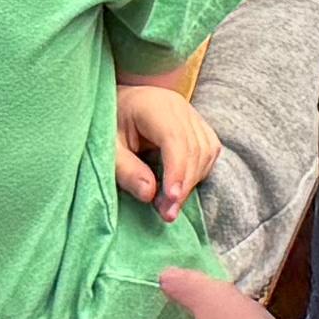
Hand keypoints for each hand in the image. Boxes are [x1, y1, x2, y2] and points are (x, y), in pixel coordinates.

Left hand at [115, 80, 217, 216]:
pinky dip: (199, 172)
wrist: (119, 104)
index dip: (176, 170)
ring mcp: (192, 114)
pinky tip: (180, 187)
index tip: (171, 200)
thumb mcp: (109, 149)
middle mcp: (179, 106)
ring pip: (206, 150)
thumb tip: (150, 195)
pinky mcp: (198, 125)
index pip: (175, 139)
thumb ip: (127, 170)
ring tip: (170, 205)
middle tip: (167, 213)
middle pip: (194, 148)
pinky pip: (209, 150)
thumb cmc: (109, 125)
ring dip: (192, 181)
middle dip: (184, 184)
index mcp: (154, 107)